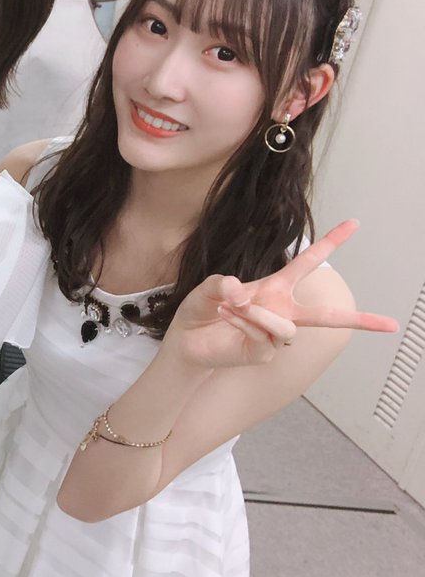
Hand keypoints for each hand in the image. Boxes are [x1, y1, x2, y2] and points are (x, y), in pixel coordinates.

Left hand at [168, 220, 398, 368]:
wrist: (186, 339)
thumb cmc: (202, 310)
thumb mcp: (209, 287)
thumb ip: (224, 284)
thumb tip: (241, 292)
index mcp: (275, 288)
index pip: (308, 263)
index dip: (330, 242)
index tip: (354, 223)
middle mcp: (280, 311)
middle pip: (326, 317)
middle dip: (360, 321)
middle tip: (391, 325)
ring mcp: (273, 334)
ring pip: (284, 325)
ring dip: (257, 314)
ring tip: (232, 308)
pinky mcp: (263, 353)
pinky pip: (264, 336)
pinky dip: (244, 323)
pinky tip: (228, 319)